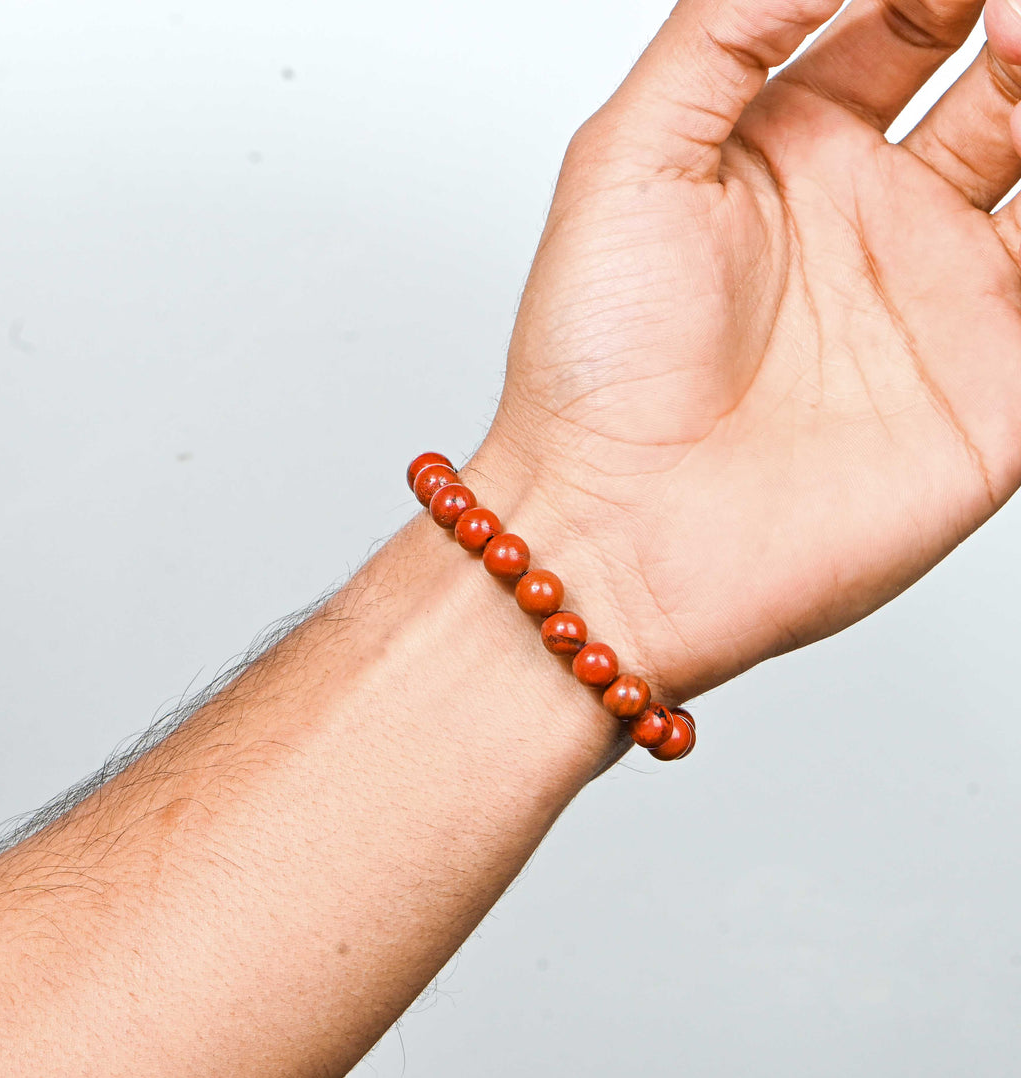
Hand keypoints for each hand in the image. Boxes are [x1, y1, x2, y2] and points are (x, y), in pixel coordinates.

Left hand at [474, 0, 1020, 700]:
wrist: (616, 530)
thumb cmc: (594, 368)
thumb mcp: (628, 160)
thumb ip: (723, 31)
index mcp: (789, 155)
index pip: (904, 16)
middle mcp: (872, 219)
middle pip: (1004, 73)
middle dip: (1015, 18)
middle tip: (1005, 12)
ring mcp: (941, 298)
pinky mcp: (995, 387)